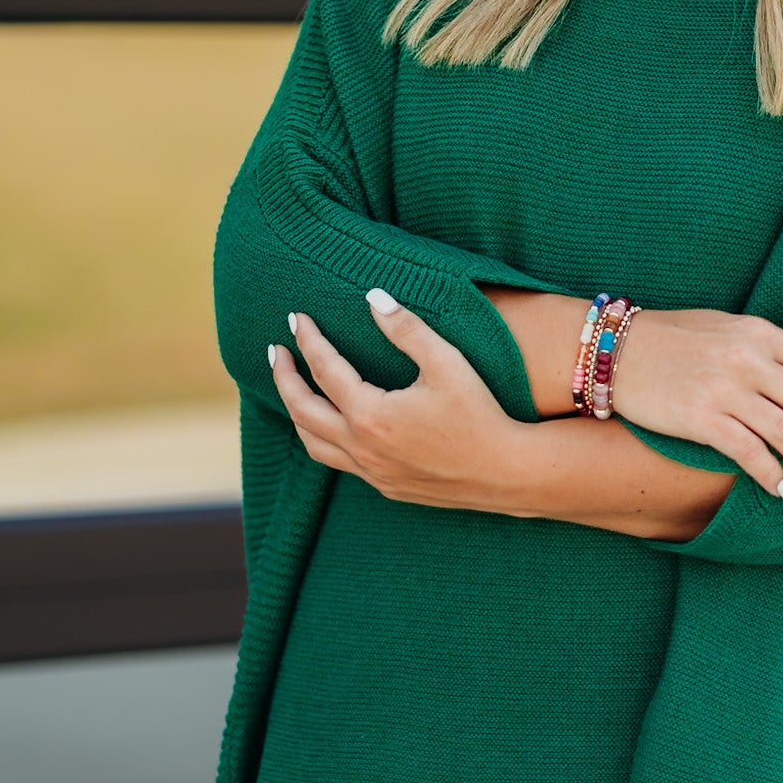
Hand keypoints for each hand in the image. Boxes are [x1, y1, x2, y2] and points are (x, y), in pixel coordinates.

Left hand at [267, 292, 514, 507]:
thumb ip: (406, 329)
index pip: (325, 370)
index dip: (308, 340)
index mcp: (370, 415)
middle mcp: (362, 447)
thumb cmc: (480, 414)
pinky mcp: (385, 485)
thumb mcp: (447, 363)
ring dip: (297, 412)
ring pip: (313, 443)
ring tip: (293, 388)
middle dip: (284, 377)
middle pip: (302, 409)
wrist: (506, 473)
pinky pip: (338, 462)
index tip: (296, 318)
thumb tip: (373, 296)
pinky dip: (321, 438)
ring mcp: (371, 471)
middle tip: (276, 350)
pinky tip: (331, 425)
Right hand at [611, 308, 782, 499]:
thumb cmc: (673, 337)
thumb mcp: (728, 326)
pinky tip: (782, 490)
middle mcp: (749, 359)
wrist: (614, 349)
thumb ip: (773, 345)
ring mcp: (725, 389)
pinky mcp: (700, 418)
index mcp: (760, 333)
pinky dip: (771, 474)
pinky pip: (748, 452)